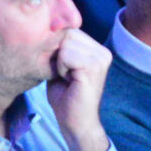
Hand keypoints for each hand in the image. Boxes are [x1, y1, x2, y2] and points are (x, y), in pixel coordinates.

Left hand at [45, 28, 114, 150]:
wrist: (76, 124)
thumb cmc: (66, 98)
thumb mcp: (61, 66)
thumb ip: (59, 47)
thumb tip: (47, 26)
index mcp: (98, 49)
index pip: (69, 29)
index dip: (57, 48)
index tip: (63, 70)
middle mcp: (103, 51)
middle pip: (66, 33)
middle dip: (58, 54)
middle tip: (64, 76)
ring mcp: (100, 59)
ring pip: (64, 43)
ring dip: (58, 63)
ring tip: (67, 79)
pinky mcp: (93, 68)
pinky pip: (65, 56)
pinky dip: (60, 69)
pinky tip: (68, 82)